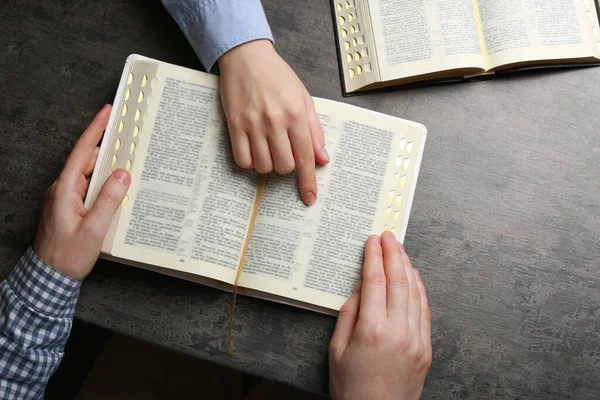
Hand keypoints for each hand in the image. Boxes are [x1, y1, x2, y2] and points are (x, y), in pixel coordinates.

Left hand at [34, 105, 130, 279]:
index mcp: (66, 189)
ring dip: (107, 166)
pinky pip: (89, 187)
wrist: (49, 277)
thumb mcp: (94, 229)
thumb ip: (109, 200)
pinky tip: (117, 187)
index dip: (96, 129)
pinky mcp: (71, 208)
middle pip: (87, 160)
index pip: (83, 152)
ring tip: (128, 158)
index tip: (107, 112)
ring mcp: (66, 198)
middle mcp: (63, 189)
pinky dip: (104, 183)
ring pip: (89, 174)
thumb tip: (122, 174)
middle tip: (126, 132)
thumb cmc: (68, 256)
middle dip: (107, 145)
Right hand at [218, 39, 329, 204]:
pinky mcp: (234, 125)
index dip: (308, 182)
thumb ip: (314, 130)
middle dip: (286, 166)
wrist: (247, 56)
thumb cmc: (278, 76)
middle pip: (284, 166)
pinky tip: (253, 150)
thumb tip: (323, 159)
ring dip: (268, 164)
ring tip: (267, 148)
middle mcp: (275, 121)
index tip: (310, 198)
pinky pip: (242, 159)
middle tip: (283, 151)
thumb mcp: (304, 98)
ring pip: (263, 166)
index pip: (305, 157)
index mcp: (296, 114)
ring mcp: (253, 124)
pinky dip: (249, 162)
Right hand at [329, 232, 431, 399]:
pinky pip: (424, 310)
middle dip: (393, 253)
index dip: (374, 257)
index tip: (372, 240)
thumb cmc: (352, 387)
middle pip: (398, 281)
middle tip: (388, 235)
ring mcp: (416, 340)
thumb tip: (361, 286)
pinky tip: (413, 276)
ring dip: (407, 267)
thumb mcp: (337, 349)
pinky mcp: (426, 348)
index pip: (375, 281)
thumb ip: (349, 313)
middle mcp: (398, 331)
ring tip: (400, 250)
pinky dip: (419, 289)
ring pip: (414, 292)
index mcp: (372, 330)